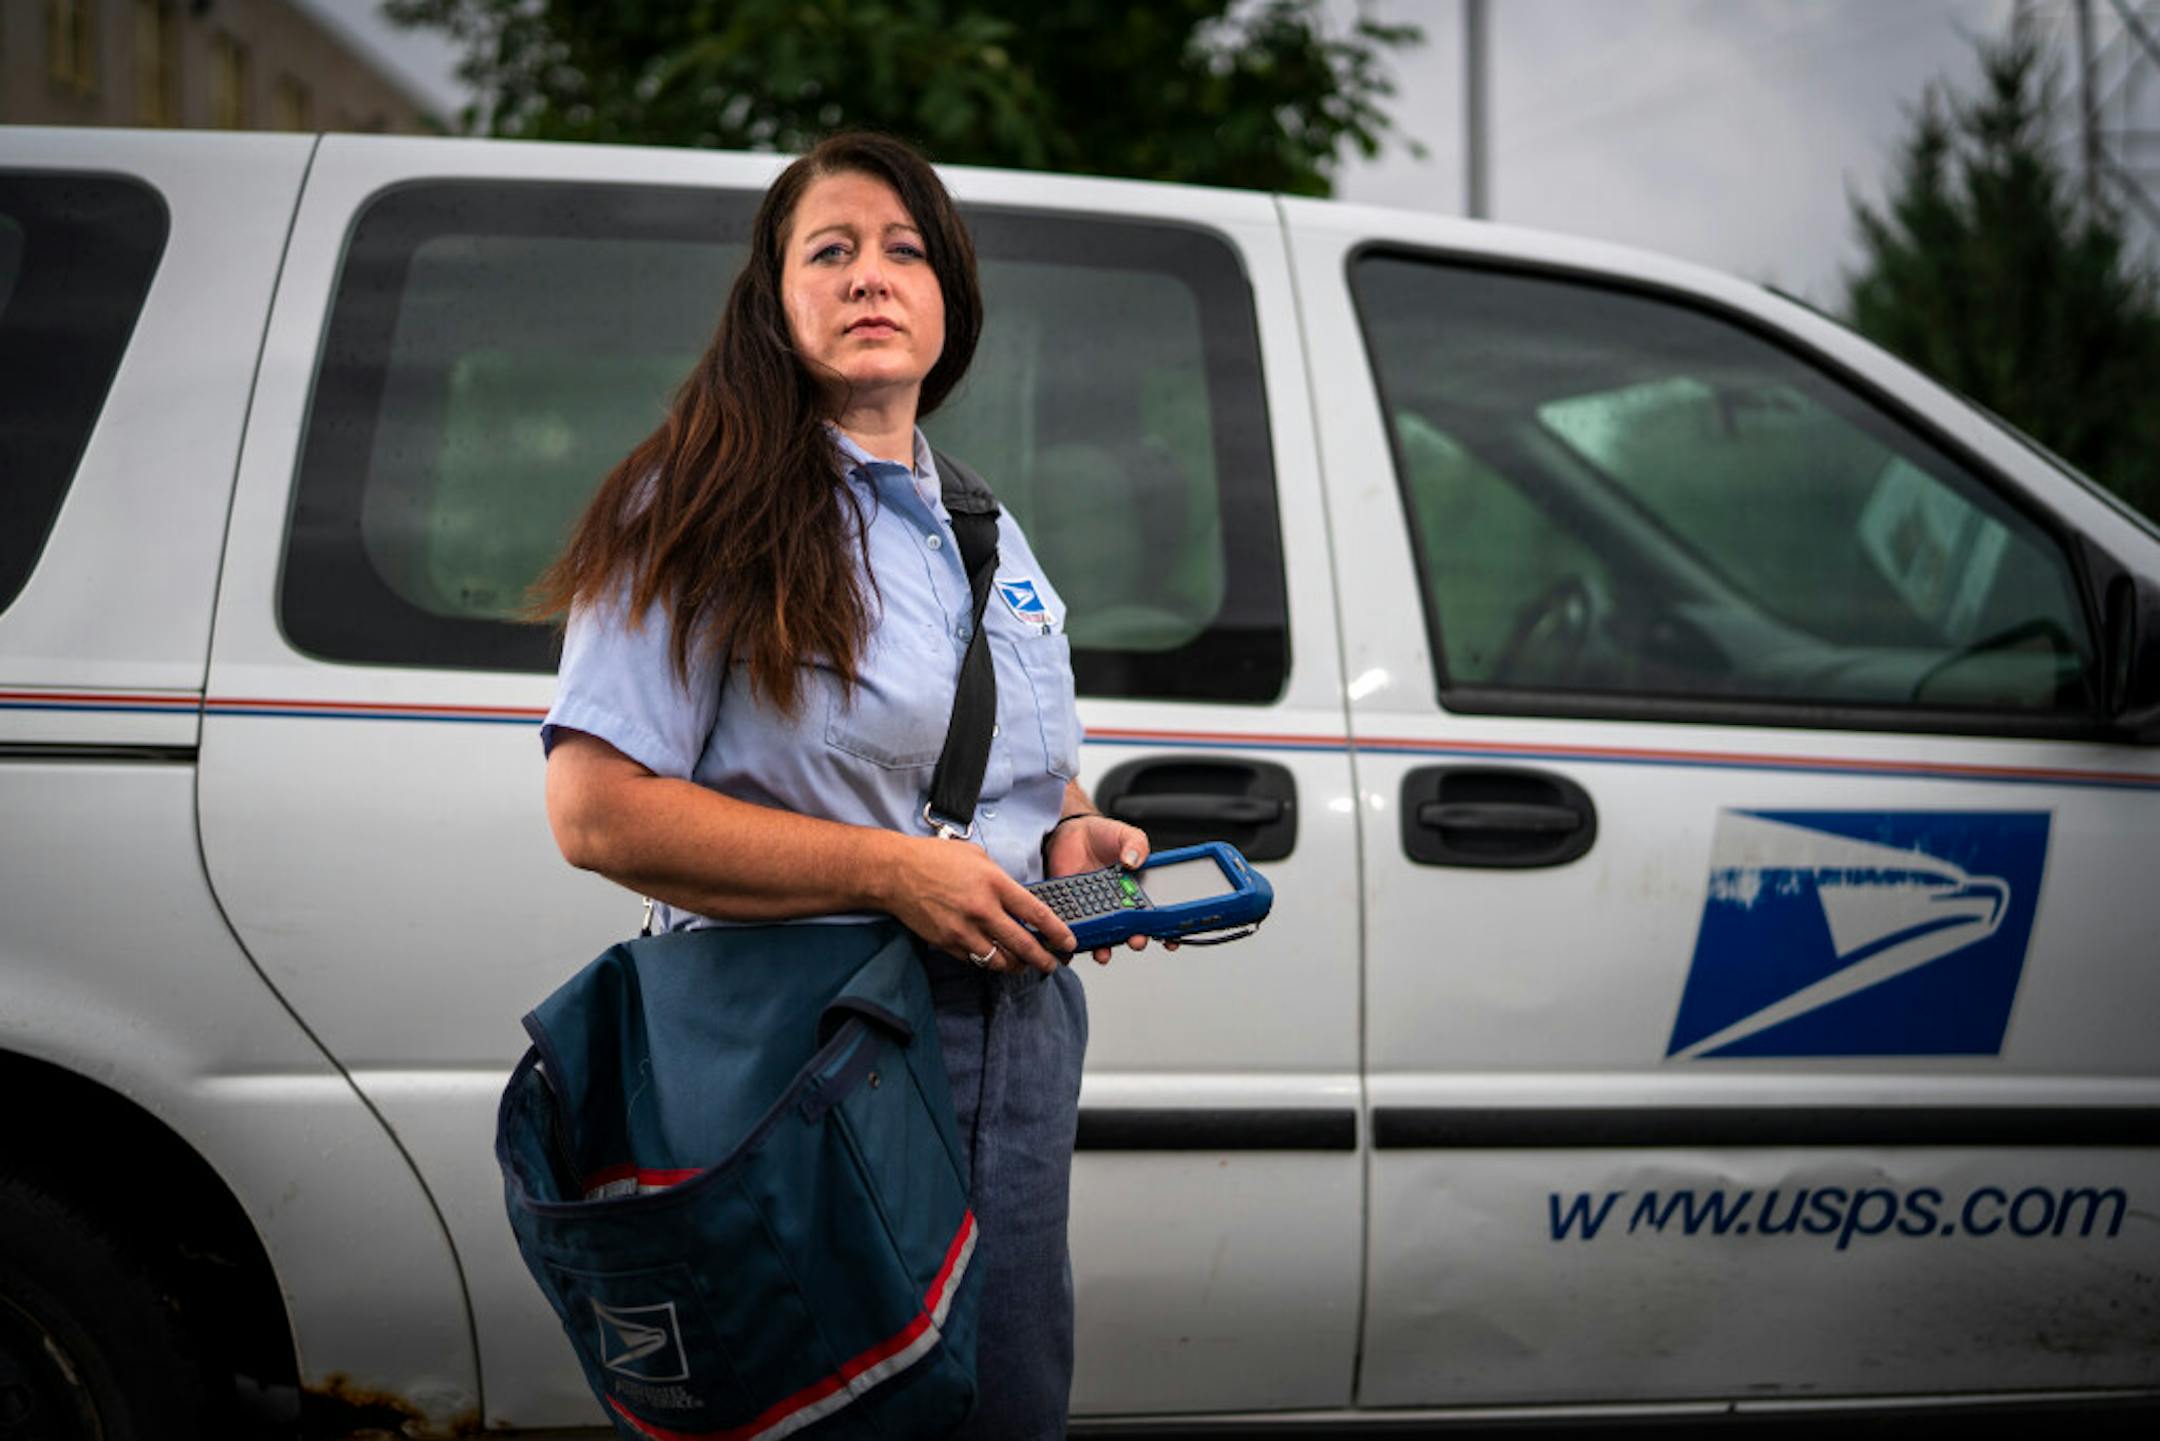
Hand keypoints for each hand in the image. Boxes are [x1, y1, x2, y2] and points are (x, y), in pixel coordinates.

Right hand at [885, 835, 1074, 974]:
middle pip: (1023, 945)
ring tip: (1023, 964)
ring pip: (999, 961)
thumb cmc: (935, 859)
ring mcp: (964, 930)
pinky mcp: (947, 943)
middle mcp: (982, 910)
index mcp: (994, 884)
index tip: (1068, 942)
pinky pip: (975, 960)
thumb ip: (1001, 879)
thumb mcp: (978, 857)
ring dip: (1015, 965)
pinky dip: (987, 960)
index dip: (1057, 932)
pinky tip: (992, 956)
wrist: (896, 872)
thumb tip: (1017, 898)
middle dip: (1043, 959)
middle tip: (1053, 964)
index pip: (1036, 913)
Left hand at [1042, 814, 1175, 964]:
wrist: (1071, 834)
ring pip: (1104, 938)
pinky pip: (1077, 930)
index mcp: (1138, 891)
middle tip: (1136, 940)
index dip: (1165, 930)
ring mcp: (1097, 910)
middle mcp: (1119, 906)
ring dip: (1105, 949)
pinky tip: (1076, 941)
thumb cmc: (1103, 836)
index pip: (1155, 915)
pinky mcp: (1075, 911)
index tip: (1171, 939)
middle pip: (1131, 931)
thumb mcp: (1126, 836)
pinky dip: (1076, 940)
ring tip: (1105, 952)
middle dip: (1136, 941)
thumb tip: (1134, 860)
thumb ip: (1136, 845)